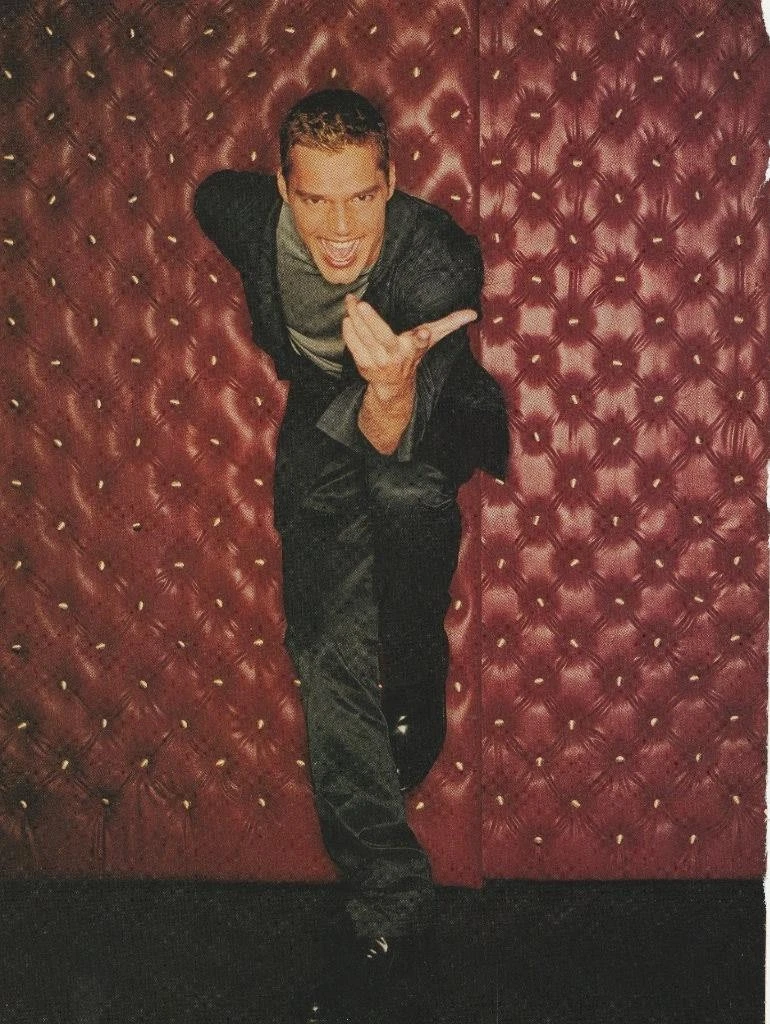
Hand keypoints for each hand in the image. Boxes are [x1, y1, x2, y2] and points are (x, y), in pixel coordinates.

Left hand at [342, 295, 476, 401]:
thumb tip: (473, 314)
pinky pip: (353, 346)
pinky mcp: (364, 365)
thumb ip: (449, 324)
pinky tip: (348, 317)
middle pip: (383, 337)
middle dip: (371, 321)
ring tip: (350, 301)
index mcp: (414, 348)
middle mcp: (397, 356)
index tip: (424, 333)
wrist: (393, 385)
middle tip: (362, 305)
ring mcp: (378, 362)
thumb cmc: (412, 354)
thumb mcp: (431, 339)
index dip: (422, 338)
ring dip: (354, 318)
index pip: (421, 343)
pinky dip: (349, 331)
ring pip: (363, 338)